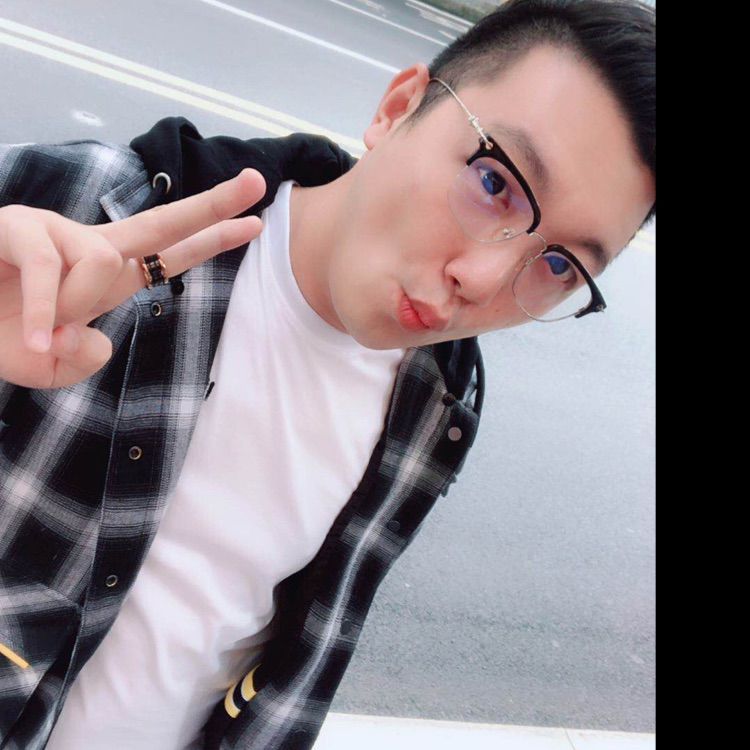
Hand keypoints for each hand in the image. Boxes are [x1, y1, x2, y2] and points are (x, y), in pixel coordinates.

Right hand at [0, 168, 265, 388]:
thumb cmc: (3, 339)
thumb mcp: (56, 366)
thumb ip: (86, 360)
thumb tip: (93, 336)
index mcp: (110, 276)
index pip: (171, 253)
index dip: (213, 239)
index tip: (254, 223)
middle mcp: (91, 247)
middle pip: (164, 221)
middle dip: (214, 203)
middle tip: (258, 181)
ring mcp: (57, 232)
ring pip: (102, 262)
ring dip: (74, 307)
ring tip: (44, 332)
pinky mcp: (18, 227)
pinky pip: (50, 269)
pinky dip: (46, 311)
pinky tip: (37, 338)